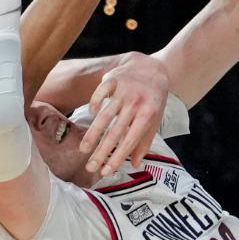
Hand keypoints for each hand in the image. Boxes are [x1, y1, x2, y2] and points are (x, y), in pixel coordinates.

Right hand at [78, 52, 169, 175]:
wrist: (152, 68)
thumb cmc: (153, 99)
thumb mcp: (154, 120)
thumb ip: (144, 141)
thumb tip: (134, 164)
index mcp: (147, 115)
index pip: (130, 141)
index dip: (117, 157)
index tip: (105, 171)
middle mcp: (135, 104)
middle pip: (115, 132)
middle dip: (101, 152)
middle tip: (90, 167)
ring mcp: (123, 91)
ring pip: (105, 116)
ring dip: (93, 134)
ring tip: (83, 149)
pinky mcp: (113, 79)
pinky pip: (101, 91)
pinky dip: (95, 101)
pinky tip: (91, 113)